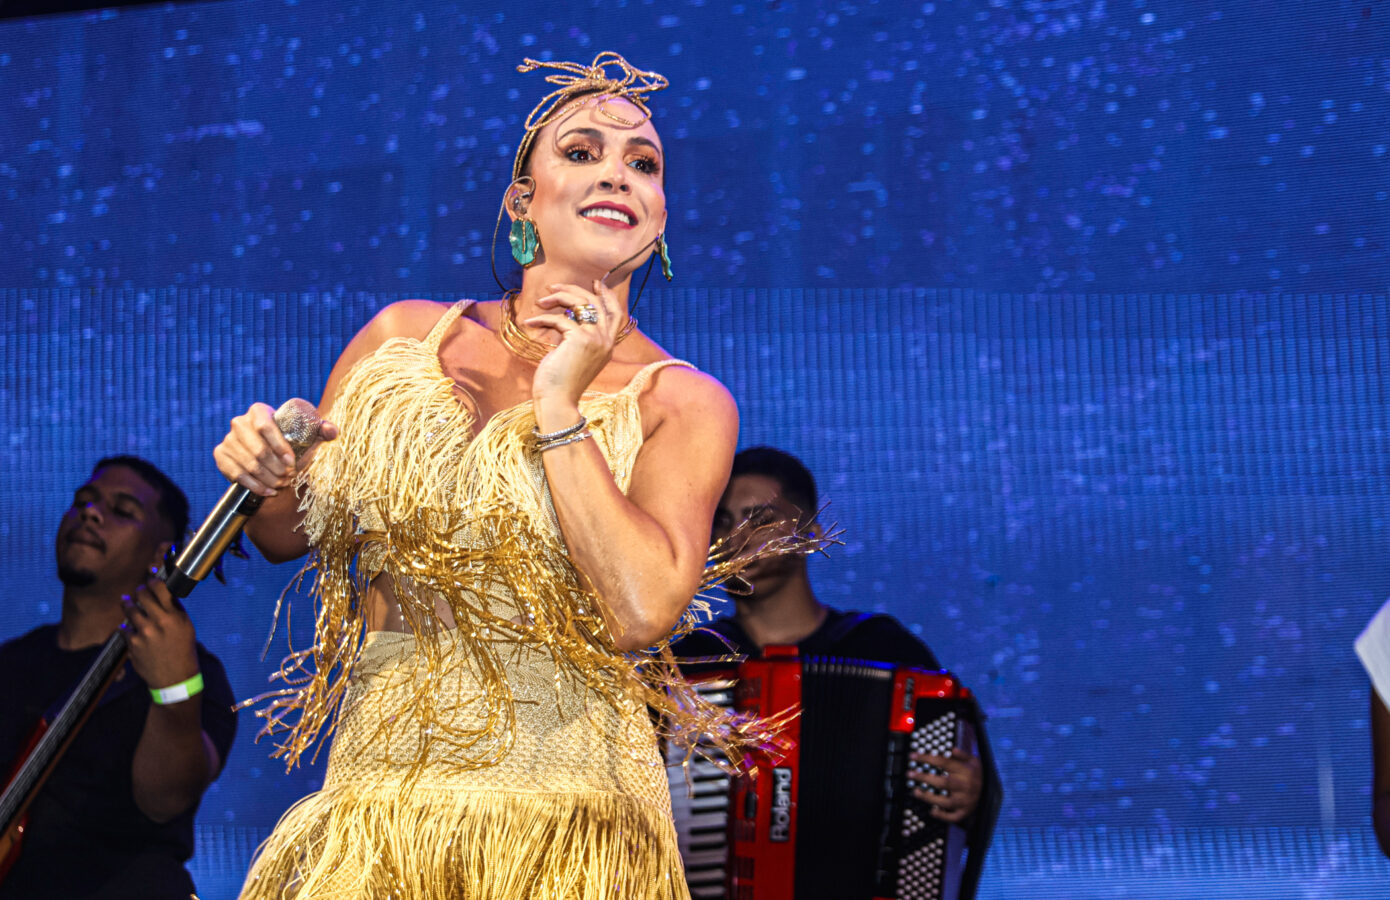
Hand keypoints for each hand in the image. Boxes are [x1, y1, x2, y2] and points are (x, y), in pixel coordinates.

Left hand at [122, 578, 199, 691]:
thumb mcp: (186, 626)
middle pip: (142, 595)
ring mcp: (144, 633)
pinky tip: (131, 627)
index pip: (160, 588)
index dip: (153, 581)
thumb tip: (163, 591)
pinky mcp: (132, 644)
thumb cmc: (182, 650)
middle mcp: (159, 622)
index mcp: (175, 616)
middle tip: (139, 591)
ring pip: (129, 609)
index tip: (151, 580)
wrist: (175, 677)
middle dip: (139, 591)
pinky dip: (127, 627)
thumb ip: (174, 609)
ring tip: (128, 602)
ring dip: (128, 605)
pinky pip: (125, 628)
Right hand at [213, 400, 337, 496]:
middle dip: (277, 468)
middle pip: (258, 449)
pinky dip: (255, 486)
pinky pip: (237, 474)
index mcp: (258, 411)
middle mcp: (239, 422)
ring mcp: (228, 440)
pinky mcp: (221, 456)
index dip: (279, 446)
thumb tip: (331, 431)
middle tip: (289, 477)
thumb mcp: (307, 433)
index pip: (265, 427)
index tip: (293, 462)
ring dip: (268, 479)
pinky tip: (268, 491)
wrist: (267, 452)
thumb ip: (322, 430)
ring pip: (249, 464)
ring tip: (282, 485)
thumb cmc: (291, 440)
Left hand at [524, 280, 625, 405]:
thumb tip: (565, 317)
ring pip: (581, 304)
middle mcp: (605, 341)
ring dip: (559, 297)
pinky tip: (530, 323)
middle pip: (596, 303)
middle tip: (554, 288)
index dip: (607, 295)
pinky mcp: (579, 339)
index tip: (595, 283)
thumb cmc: (560, 383)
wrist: (557, 401)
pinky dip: (542, 318)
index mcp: (607, 346)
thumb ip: (577, 337)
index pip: (615, 314)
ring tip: (542, 301)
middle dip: (575, 290)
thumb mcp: (573, 356)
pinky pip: (560, 319)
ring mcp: (595, 339)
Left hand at [909, 748, 982, 822]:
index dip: (927, 759)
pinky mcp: (964, 812)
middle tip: (910, 774)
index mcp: (966, 771)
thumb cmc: (976, 774)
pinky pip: (953, 817)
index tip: (913, 756)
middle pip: (943, 782)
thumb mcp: (973, 760)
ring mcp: (965, 801)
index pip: (944, 762)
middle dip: (925, 778)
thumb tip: (951, 749)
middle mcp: (966, 786)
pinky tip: (932, 811)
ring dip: (929, 797)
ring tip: (915, 791)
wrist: (990, 792)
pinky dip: (942, 815)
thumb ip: (962, 754)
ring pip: (946, 801)